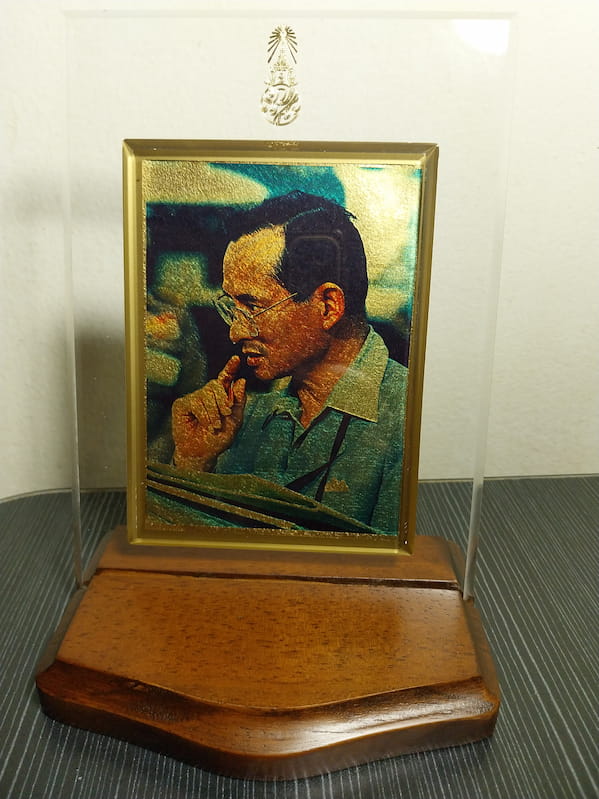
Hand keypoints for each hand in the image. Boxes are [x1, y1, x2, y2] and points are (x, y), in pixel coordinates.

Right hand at [171, 356, 245, 472]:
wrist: (203, 453)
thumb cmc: (219, 439)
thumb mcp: (235, 420)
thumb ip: (239, 401)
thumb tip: (241, 381)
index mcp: (221, 397)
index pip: (225, 379)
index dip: (230, 368)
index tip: (236, 359)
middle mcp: (207, 395)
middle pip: (216, 384)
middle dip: (223, 399)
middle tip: (226, 414)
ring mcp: (194, 398)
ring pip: (206, 394)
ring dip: (213, 412)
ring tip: (214, 426)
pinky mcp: (183, 404)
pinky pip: (196, 402)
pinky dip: (204, 414)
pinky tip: (205, 424)